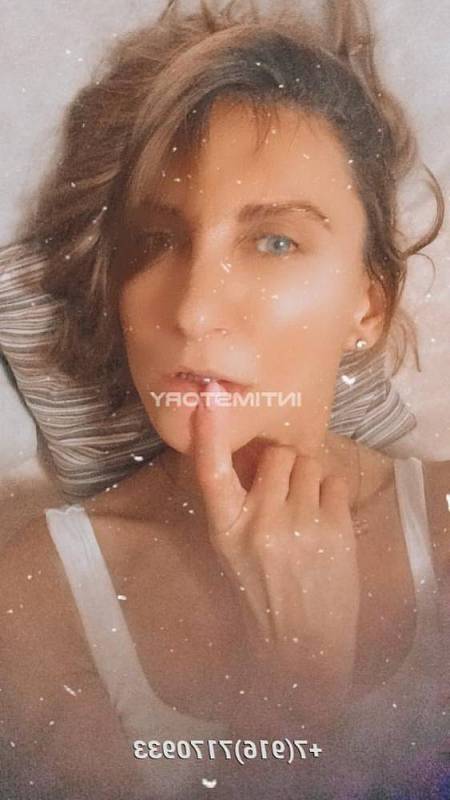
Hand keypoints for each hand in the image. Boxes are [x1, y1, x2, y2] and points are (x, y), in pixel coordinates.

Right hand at [192, 381, 359, 706]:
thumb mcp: (232, 550)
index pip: (211, 472)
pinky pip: (334, 478)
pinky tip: (322, 518)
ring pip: (308, 461)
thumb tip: (254, 450)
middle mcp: (261, 522)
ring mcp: (301, 523)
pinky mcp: (336, 527)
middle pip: (276, 453)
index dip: (208, 432)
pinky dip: (329, 491)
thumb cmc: (262, 592)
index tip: (208, 396)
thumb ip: (237, 502)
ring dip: (307, 475)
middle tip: (283, 484)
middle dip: (281, 461)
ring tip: (304, 506)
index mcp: (226, 529)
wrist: (304, 643)